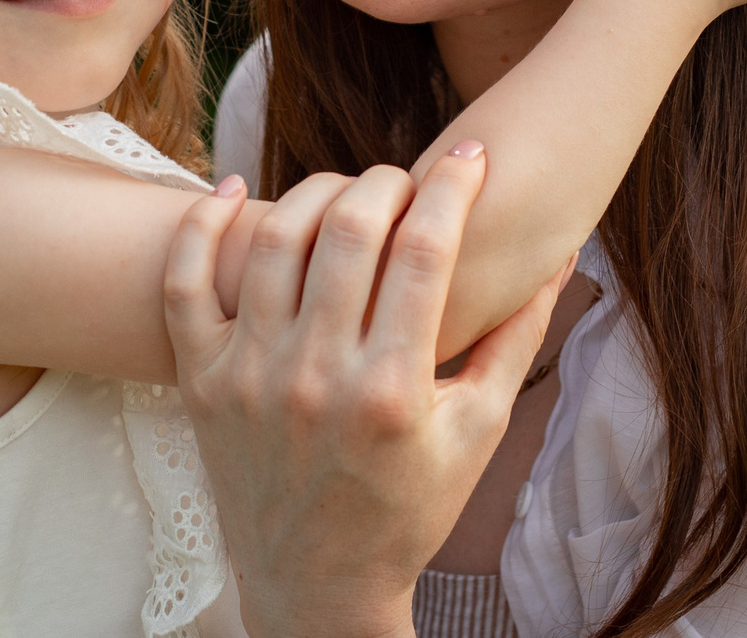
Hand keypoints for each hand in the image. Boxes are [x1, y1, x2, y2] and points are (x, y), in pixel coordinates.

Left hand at [165, 151, 562, 637]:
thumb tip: (562, 255)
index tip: (469, 159)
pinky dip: (203, 226)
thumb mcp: (478, 430)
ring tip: (349, 193)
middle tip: (407, 181)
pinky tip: (238, 192)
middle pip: (352, 228)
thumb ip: (517, 337)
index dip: (452, 188)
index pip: (426, 250)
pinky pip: (185, 282)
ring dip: (319, 194)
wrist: (319, 587)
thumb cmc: (410, 507)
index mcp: (392, 389)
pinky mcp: (200, 381)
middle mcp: (316, 377)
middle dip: (389, 182)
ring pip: (277, 239)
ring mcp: (248, 377)